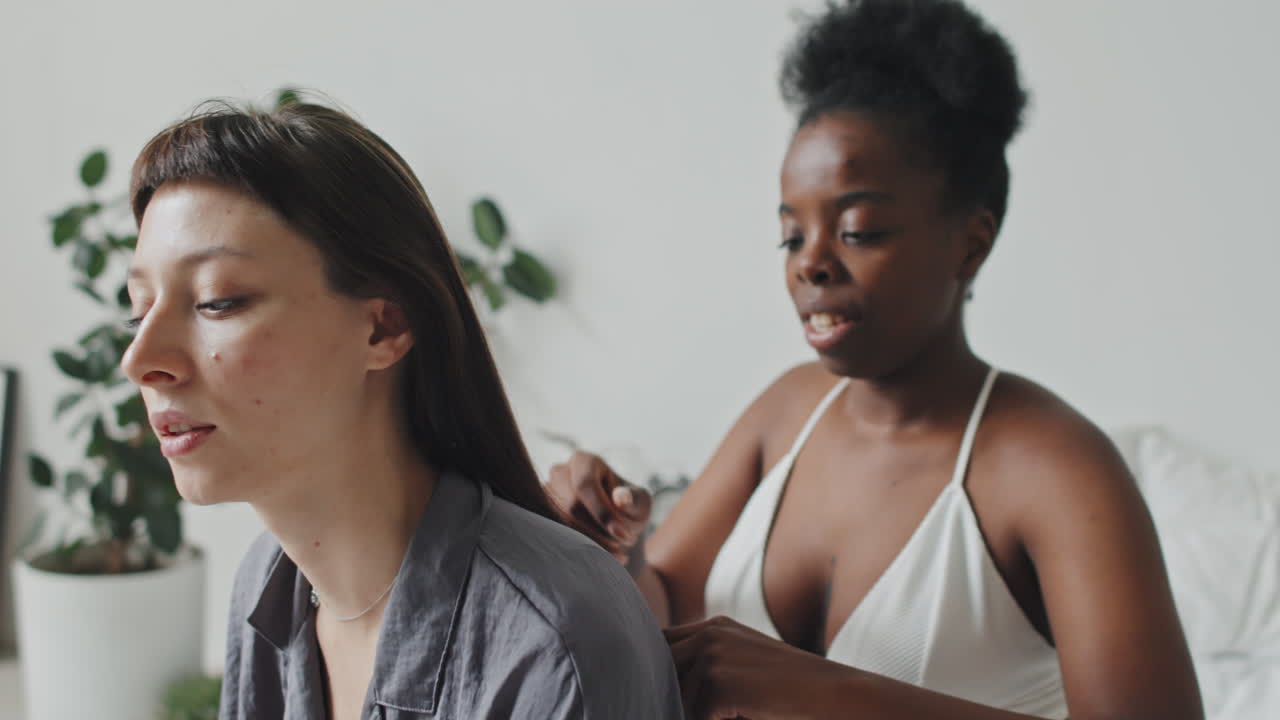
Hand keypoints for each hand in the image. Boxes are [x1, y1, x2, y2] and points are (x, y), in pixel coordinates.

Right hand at [546, 451, 651, 564]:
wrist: (615, 525)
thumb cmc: (628, 508)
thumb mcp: (640, 502)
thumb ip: (633, 499)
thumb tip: (620, 498)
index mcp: (584, 461)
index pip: (585, 483)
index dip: (602, 511)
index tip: (622, 534)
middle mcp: (559, 473)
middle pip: (571, 505)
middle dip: (598, 531)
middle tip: (623, 544)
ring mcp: (545, 495)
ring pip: (560, 524)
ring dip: (589, 544)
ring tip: (617, 553)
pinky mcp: (541, 517)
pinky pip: (554, 537)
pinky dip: (577, 552)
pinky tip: (602, 559)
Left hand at [666, 616, 848, 719]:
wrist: (835, 696)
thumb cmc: (791, 693)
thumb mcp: (742, 669)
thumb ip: (703, 669)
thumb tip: (660, 687)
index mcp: (715, 627)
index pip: (662, 643)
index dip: (659, 669)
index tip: (667, 690)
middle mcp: (710, 633)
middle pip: (660, 665)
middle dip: (668, 691)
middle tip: (693, 706)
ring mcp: (713, 653)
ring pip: (675, 696)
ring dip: (693, 714)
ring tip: (737, 711)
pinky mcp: (719, 680)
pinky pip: (694, 716)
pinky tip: (746, 716)